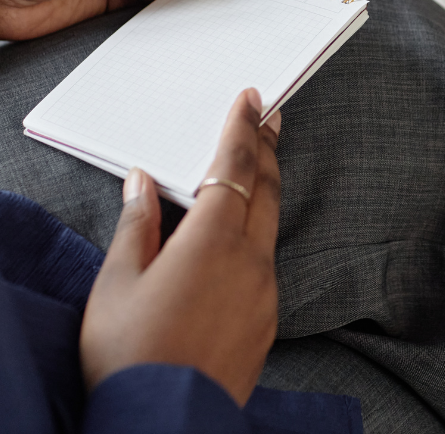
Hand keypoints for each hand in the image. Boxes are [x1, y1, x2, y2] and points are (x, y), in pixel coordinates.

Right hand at [80, 89, 280, 406]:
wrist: (164, 428)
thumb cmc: (130, 355)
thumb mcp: (117, 284)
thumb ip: (137, 225)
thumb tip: (142, 181)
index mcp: (211, 241)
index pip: (234, 167)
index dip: (242, 129)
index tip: (251, 99)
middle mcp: (250, 258)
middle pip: (266, 187)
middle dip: (266, 147)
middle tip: (269, 118)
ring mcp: (265, 288)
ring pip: (272, 221)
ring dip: (267, 186)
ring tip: (259, 163)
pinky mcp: (268, 316)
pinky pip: (268, 258)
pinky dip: (260, 230)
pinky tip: (245, 232)